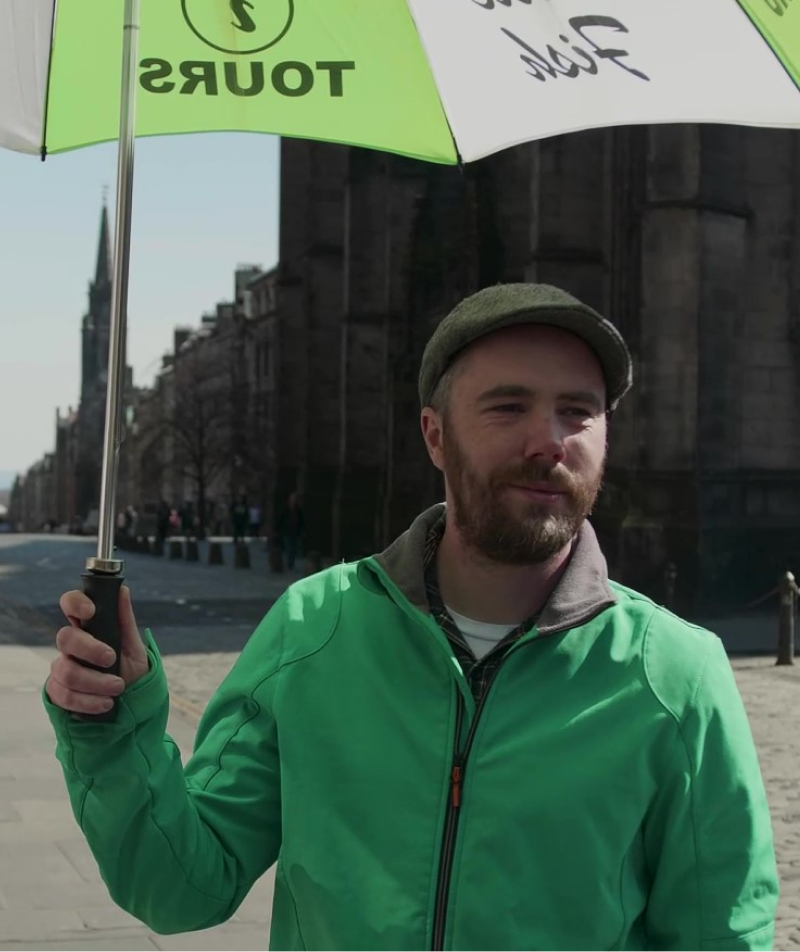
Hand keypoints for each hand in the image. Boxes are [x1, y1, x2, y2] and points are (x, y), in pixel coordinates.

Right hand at [45, 586, 149, 714]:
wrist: (131, 702)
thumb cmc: (130, 669)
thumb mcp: (133, 646)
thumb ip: (125, 621)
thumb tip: (122, 590)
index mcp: (89, 627)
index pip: (71, 604)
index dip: (75, 603)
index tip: (91, 611)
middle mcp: (71, 645)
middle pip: (65, 638)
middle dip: (90, 649)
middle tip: (111, 659)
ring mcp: (62, 667)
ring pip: (66, 671)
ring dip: (96, 682)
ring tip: (117, 688)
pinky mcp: (57, 691)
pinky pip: (64, 695)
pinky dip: (88, 701)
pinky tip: (105, 703)